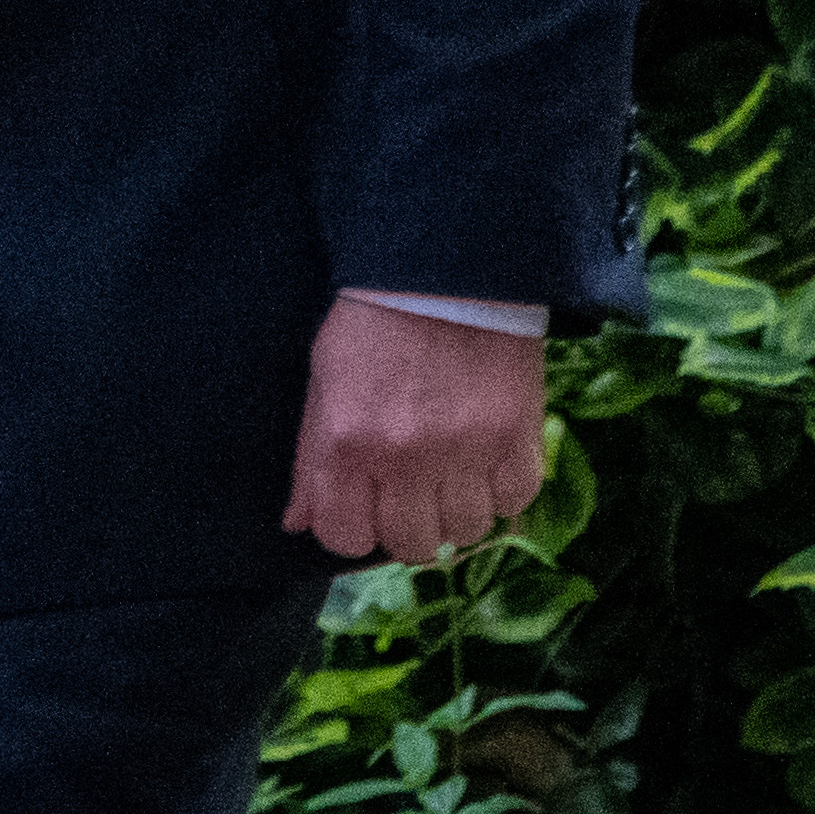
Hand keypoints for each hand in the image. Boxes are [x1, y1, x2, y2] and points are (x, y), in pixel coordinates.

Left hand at [283, 294, 550, 565]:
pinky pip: (515, 500)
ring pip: (466, 531)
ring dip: (458, 510)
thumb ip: (310, 460)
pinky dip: (504, 489)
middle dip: (408, 526)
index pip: (345, 538)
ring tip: (454, 473)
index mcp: (347, 444)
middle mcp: (405, 458)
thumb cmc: (373, 322)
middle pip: (411, 544)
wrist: (445, 269)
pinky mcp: (517, 436)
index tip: (367, 507)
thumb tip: (297, 523)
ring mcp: (466, 451)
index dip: (355, 528)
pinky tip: (490, 459)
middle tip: (413, 492)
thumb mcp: (322, 382)